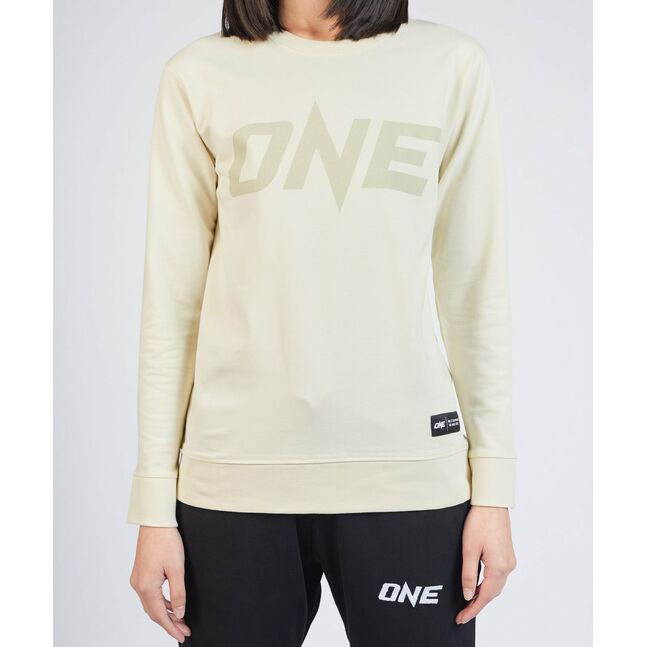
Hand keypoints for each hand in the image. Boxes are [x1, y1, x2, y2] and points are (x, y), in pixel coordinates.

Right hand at [130, 526, 190, 642]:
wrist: (155, 522)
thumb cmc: (166, 541)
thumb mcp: (177, 568)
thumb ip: (178, 593)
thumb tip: (179, 613)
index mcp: (146, 586)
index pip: (160, 615)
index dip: (171, 628)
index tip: (182, 636)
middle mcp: (138, 585)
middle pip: (154, 612)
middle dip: (169, 623)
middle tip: (184, 631)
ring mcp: (138, 579)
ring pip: (151, 604)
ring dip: (165, 613)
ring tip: (180, 620)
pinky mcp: (141, 573)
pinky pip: (150, 594)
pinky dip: (161, 602)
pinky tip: (171, 604)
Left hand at [456, 505, 515, 624]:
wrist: (491, 503)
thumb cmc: (479, 521)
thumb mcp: (469, 549)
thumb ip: (469, 574)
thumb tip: (468, 595)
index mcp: (499, 567)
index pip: (485, 596)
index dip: (473, 609)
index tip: (461, 618)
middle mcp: (508, 566)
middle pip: (492, 593)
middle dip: (478, 604)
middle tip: (462, 613)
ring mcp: (509, 560)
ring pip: (496, 585)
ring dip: (483, 595)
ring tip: (468, 602)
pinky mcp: (507, 554)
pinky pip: (498, 576)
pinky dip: (488, 584)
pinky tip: (479, 585)